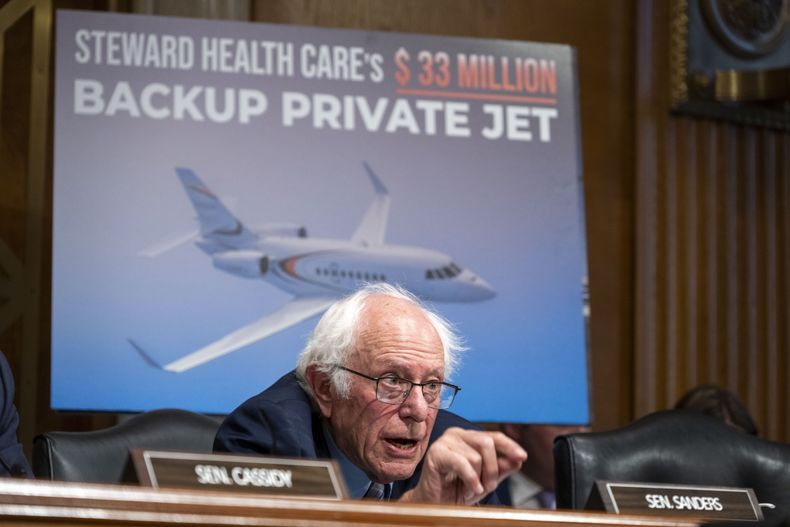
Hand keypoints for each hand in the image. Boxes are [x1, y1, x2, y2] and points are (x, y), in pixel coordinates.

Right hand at [399, 427, 526, 504]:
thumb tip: (518, 458)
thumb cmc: (456, 489)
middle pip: (487, 443)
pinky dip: (471, 479)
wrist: (435, 504)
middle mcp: (456, 434)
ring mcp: (444, 442)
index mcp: (468, 437)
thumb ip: (501, 468)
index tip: (523, 456)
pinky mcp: (436, 453)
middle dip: (492, 469)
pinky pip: (462, 463)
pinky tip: (471, 489)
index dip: (509, 445)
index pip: (493, 436)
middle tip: (488, 487)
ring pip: (475, 456)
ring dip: (479, 479)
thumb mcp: (485, 480)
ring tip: (472, 490)